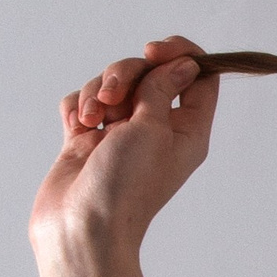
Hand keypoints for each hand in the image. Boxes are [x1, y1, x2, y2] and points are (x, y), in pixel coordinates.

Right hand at [29, 34, 220, 263]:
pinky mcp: (88, 139)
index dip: (179, 54)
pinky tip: (78, 127)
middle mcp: (156, 129)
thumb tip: (185, 63)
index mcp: (187, 130)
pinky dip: (78, 108)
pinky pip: (84, 102)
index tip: (154, 50)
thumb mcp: (153, 128)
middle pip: (148, 72)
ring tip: (92, 120)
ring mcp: (120, 134)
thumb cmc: (124, 185)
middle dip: (125, 74)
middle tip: (114, 98)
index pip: (198, 77)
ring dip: (97, 93)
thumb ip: (163, 88)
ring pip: (112, 84)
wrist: (80, 226)